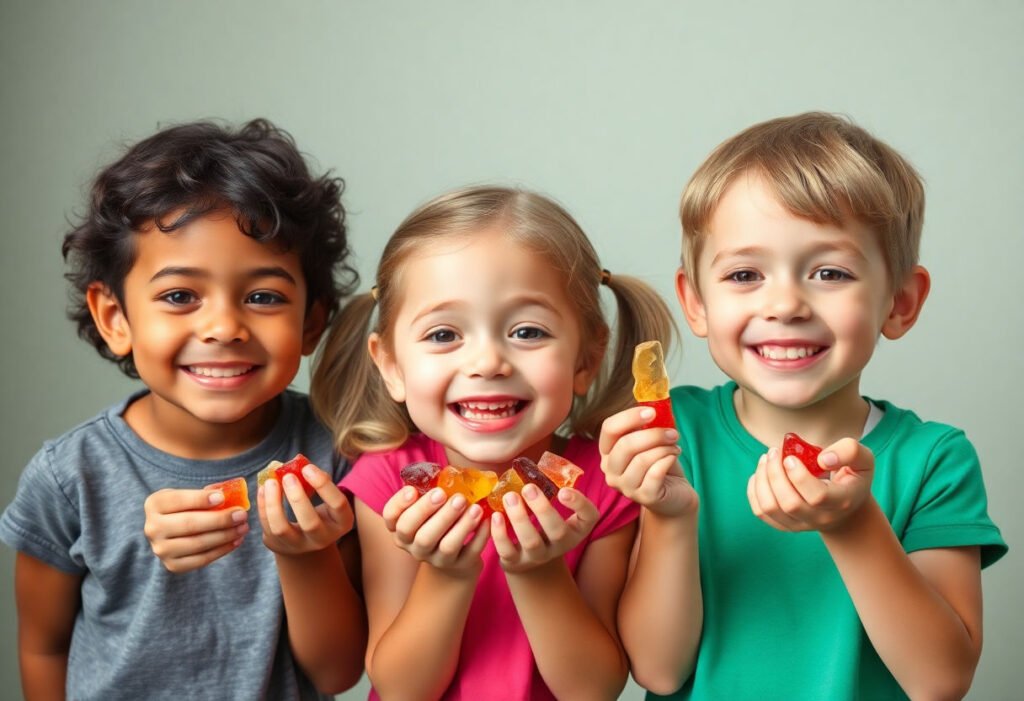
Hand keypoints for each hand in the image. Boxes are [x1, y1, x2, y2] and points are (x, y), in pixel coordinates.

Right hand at [143, 486, 249, 572]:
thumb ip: (205, 494)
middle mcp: (152, 528)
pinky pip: (201, 559)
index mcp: (154, 504)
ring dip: (225, 535)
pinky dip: (222, 550)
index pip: (178, 500)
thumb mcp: (189, 495)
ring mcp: (160, 549)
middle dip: (219, 519)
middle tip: (241, 514)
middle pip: (189, 524)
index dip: (200, 499)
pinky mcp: (172, 565)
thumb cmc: (186, 507)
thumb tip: (230, 495)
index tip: (222, 498)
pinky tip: (236, 540)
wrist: (171, 531)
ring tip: (243, 527)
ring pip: (198, 543)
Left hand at [258, 463, 353, 555]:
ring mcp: (298, 545)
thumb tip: (294, 464)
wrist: (305, 540)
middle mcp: (322, 538)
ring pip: (282, 529)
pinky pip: (267, 526)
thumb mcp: (325, 497)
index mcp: (341, 522)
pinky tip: (262, 489)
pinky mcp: (278, 545)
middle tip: (288, 476)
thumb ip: (314, 479)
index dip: (323, 485)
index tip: (308, 468)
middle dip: (297, 498)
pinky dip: (262, 506)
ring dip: (273, 503)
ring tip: (270, 482)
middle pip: (310, 523)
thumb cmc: (317, 509)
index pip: (338, 504)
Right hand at [382, 486, 489, 576]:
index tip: (412, 490)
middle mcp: (416, 547)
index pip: (392, 519)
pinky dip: (480, 535)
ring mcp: (438, 560)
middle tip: (446, 494)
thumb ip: (429, 493)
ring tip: (474, 507)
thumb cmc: (437, 523)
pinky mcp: (460, 565)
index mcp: (402, 530)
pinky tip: (487, 519)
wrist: (454, 559)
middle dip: (433, 513)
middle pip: (421, 535)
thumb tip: (447, 472)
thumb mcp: (427, 510)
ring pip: (447, 546)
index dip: (399, 505)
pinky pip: (471, 552)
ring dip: (461, 525)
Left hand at [490, 485, 597, 572]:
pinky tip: (495, 516)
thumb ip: (550, 491)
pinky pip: (507, 552)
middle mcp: (560, 545)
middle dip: (543, 509)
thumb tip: (529, 465)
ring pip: (532, 542)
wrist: (530, 560)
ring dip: (520, 518)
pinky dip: (500, 534)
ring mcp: (538, 556)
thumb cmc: (544, 526)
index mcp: (575, 528)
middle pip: (558, 532)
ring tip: (509, 497)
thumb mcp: (556, 512)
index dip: (580, 504)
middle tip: (528, 487)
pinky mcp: (515, 562)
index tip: (564, 490)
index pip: (589, 517)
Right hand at [599, 406, 697, 516]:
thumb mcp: (652, 442)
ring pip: (641, 459)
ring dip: (663, 448)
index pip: (609, 429)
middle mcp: (611, 470)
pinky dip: (667, 460)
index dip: (629, 417)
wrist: (677, 494)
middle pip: (625, 445)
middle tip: (673, 433)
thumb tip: (655, 405)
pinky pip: (655, 473)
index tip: (652, 411)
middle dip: (652, 435)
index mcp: (608, 452)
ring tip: (675, 447)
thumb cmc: (661, 465)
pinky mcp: (644, 497)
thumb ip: (649, 425)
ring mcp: (625, 487)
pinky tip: (673, 458)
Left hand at [748, 437, 874, 531]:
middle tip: (774, 451)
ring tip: (766, 458)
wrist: (846, 504)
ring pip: (770, 508)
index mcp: (842, 502)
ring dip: (762, 479)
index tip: (790, 457)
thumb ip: (849, 451)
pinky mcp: (784, 524)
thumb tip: (823, 459)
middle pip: (789, 503)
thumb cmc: (852, 475)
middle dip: (775, 473)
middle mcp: (821, 519)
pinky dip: (754, 490)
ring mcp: (801, 525)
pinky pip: (760, 511)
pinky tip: (761, 473)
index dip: (799, 476)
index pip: (818, 496)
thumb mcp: (862, 459)